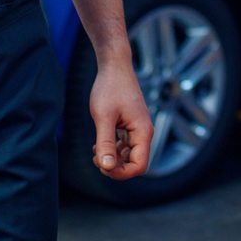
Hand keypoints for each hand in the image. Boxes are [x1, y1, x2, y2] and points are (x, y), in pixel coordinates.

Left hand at [88, 57, 152, 179]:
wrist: (114, 66)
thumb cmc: (110, 88)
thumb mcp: (103, 117)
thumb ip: (105, 143)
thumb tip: (107, 167)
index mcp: (143, 132)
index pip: (139, 166)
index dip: (122, 173)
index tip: (103, 167)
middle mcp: (144, 132)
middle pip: (135, 163)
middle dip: (116, 167)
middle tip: (96, 158)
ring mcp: (138, 129)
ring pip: (129, 155)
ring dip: (113, 159)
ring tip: (96, 151)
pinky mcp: (131, 125)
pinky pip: (126, 145)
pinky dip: (113, 149)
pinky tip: (99, 144)